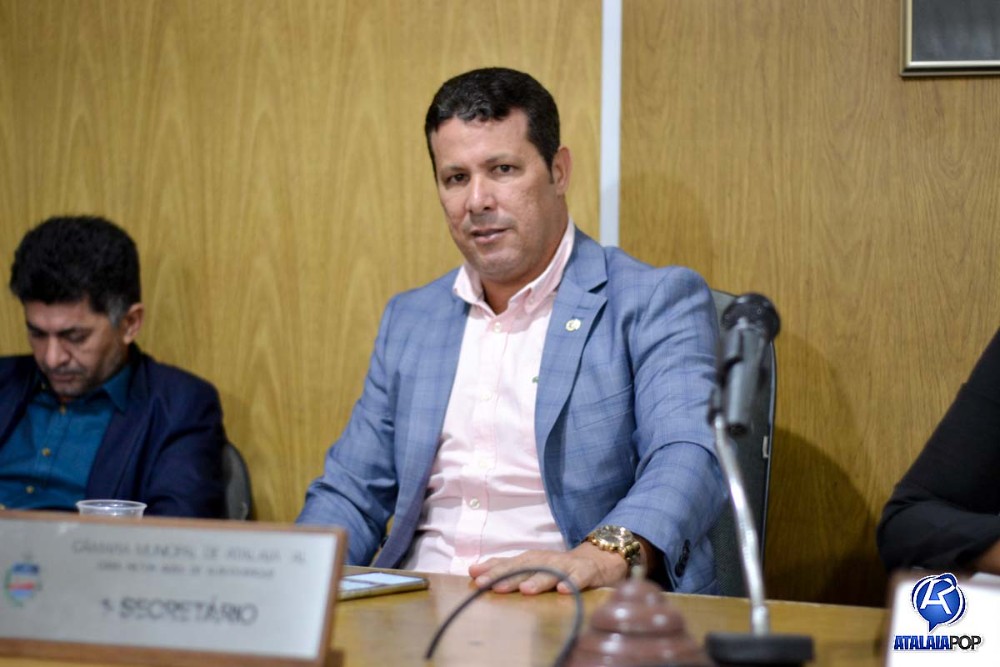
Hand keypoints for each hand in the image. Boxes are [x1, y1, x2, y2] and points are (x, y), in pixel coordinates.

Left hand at [468, 541, 628, 594]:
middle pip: (526, 567)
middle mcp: (546, 560)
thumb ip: (504, 568)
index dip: (492, 570)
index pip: (509, 563)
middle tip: (492, 585)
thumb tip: (472, 570)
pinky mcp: (586, 572)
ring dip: (538, 579)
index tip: (474, 577)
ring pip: (551, 572)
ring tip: (525, 589)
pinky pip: (579, 578)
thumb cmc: (557, 566)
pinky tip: (563, 591)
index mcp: (531, 559)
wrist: (597, 559)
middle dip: (509, 575)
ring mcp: (566, 566)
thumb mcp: (530, 564)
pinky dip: (572, 583)